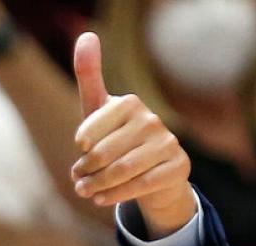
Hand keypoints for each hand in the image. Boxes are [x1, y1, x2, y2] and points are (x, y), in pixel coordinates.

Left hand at [69, 32, 194, 237]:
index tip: (79, 151)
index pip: (91, 130)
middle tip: (77, 180)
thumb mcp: (97, 110)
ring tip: (84, 191)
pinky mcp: (178, 167)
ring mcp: (168, 144)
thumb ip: (89, 75)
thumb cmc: (116, 136)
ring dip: (96, 186)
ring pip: (121, 172)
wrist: (152, 169)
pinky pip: (141, 186)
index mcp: (130, 103)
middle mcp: (151, 121)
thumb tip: (87, 35)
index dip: (81, 146)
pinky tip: (101, 199)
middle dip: (85, 171)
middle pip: (104, 155)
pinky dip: (116, 195)